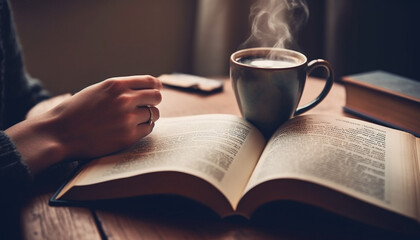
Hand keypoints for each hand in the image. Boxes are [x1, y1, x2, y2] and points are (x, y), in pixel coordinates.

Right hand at [6, 75, 161, 173]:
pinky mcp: (128, 136)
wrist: (59, 133)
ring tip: (136, 119)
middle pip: (156, 97)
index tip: (155, 90)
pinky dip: (144, 129)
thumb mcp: (97, 91)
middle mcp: (124, 99)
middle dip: (153, 101)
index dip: (155, 86)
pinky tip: (133, 129)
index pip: (149, 81)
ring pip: (154, 114)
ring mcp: (127, 118)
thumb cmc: (75, 112)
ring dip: (149, 117)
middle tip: (146, 106)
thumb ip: (119, 89)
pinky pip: (148, 129)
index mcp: (116, 85)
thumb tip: (143, 90)